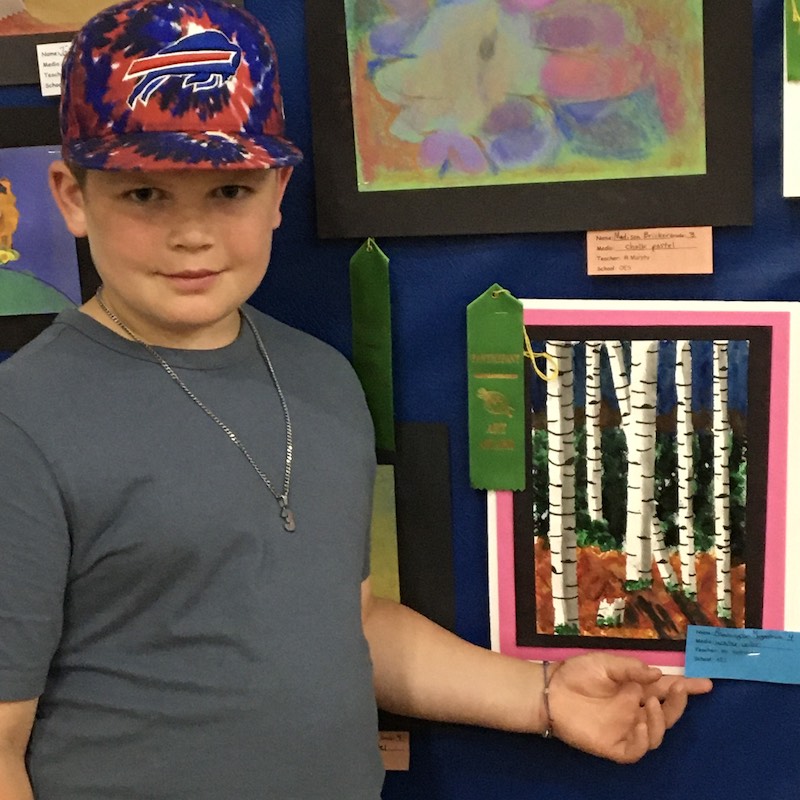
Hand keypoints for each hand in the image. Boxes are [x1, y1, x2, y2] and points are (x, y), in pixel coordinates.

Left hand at [546, 652, 711, 763]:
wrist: (552, 691)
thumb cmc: (577, 674)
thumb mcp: (606, 664)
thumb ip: (631, 669)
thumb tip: (659, 674)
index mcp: (635, 689)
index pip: (666, 690)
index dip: (686, 688)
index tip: (706, 683)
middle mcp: (635, 711)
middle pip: (668, 713)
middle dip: (680, 703)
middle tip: (681, 689)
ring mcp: (626, 729)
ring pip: (657, 734)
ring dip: (661, 720)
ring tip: (651, 703)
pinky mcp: (614, 745)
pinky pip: (637, 750)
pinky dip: (644, 739)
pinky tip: (642, 724)